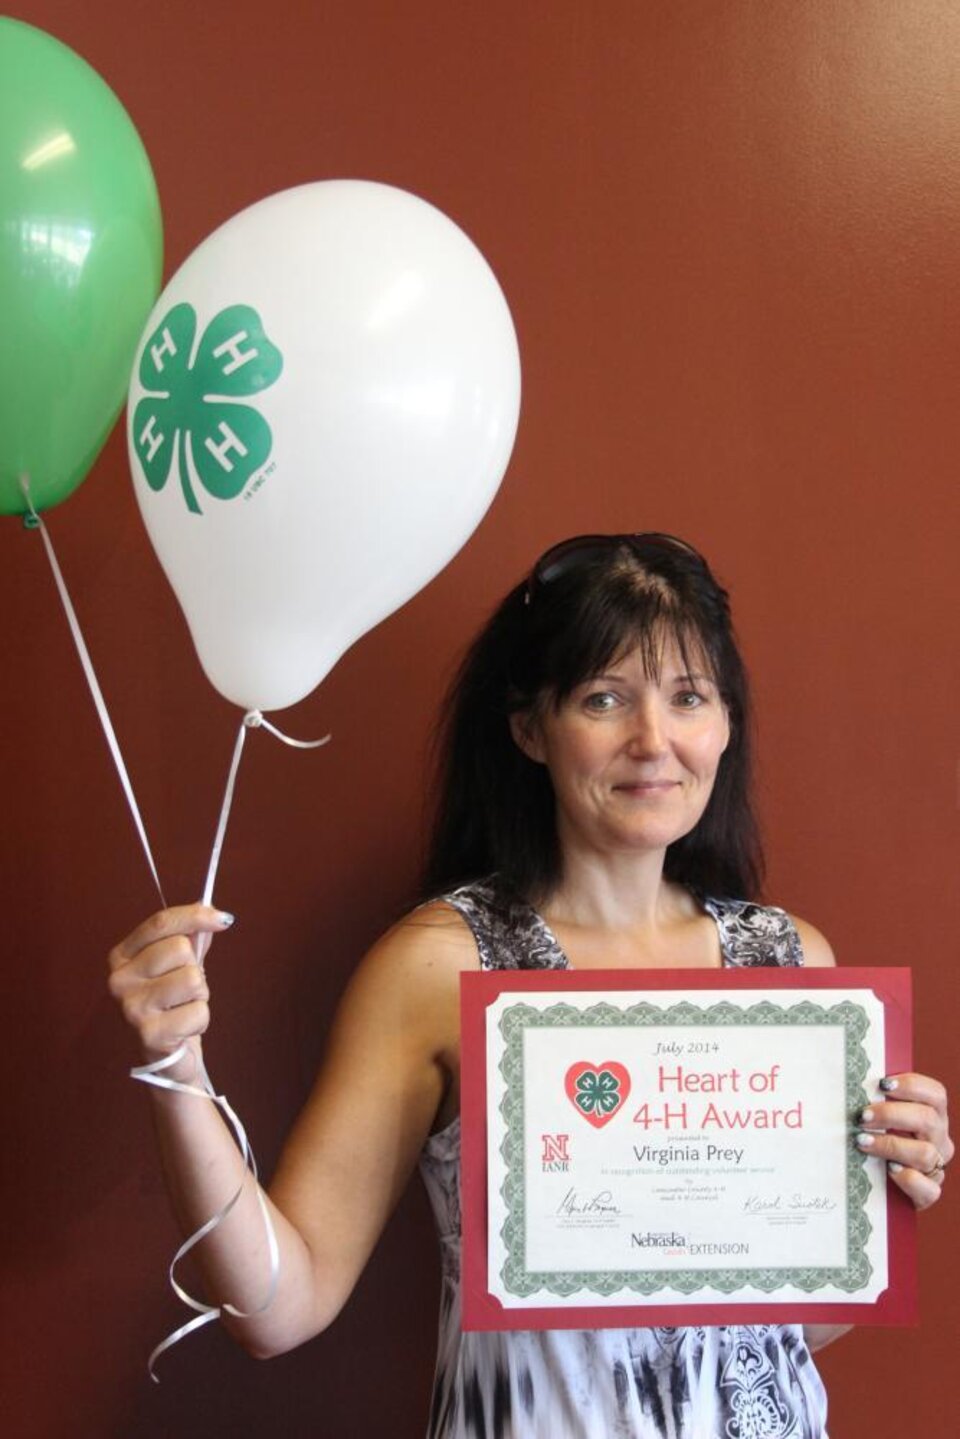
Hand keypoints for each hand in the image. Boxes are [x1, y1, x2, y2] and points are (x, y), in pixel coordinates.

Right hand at [107, 905, 233, 1079]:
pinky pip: (199, 1011)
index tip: (223, 920)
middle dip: (195, 968)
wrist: (166, 1057)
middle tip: (184, 989)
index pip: (161, 923)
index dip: (195, 916)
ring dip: (200, 995)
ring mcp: (132, 1008)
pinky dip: (200, 1020)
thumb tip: (208, 907)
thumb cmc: (172, 1005)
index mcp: (122, 956)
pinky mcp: (149, 1035)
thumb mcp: (178, 964)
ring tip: (184, 1007)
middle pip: (180, 948)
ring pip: (192, 978)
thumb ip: (191, 936)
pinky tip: (184, 1028)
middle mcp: (119, 980)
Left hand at [857, 1072, 951, 1209]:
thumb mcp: (882, 1119)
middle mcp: (938, 1138)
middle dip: (891, 1114)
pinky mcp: (930, 1192)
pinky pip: (927, 1188)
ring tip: (862, 1142)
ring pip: (925, 1153)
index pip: (935, 1094)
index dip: (911, 1085)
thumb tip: (846, 1085)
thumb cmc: (877, 1140)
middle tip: (862, 1116)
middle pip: (927, 1119)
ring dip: (891, 1145)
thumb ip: (875, 1102)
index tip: (882, 1084)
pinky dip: (908, 1178)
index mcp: (933, 1115)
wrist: (882, 1186)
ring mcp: (936, 1166)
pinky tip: (889, 1170)